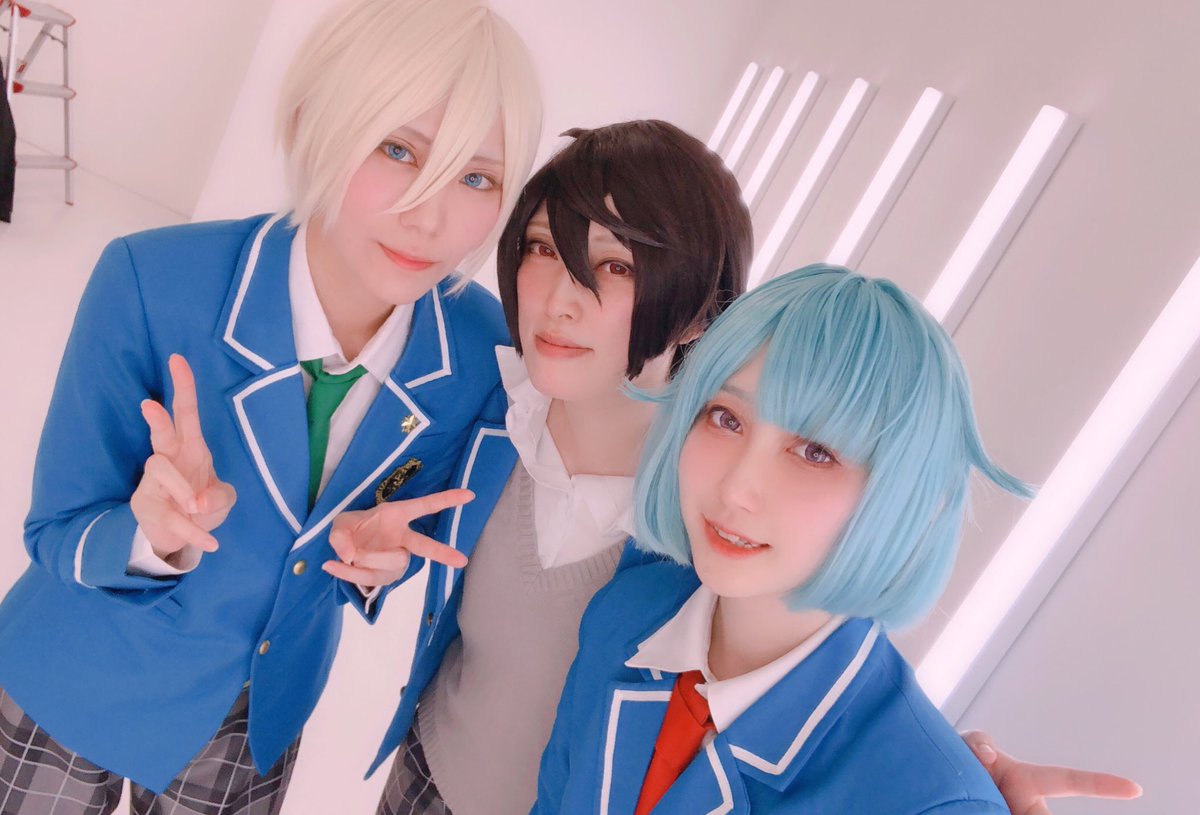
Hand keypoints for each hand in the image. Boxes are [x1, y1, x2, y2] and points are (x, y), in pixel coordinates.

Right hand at [130, 354, 236, 565]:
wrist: (178, 535)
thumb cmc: (202, 503)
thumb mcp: (223, 499)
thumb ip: (219, 496)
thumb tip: (199, 501)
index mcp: (190, 449)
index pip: (186, 413)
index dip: (183, 387)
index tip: (177, 359)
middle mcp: (169, 460)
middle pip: (161, 433)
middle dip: (157, 419)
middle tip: (149, 405)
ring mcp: (154, 483)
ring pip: (160, 470)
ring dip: (183, 490)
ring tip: (198, 508)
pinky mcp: (148, 507)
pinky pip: (173, 518)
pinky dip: (195, 533)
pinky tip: (212, 544)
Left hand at [322, 488, 473, 587]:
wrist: (341, 551)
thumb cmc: (349, 530)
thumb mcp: (338, 524)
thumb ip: (340, 536)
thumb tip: (349, 555)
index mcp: (396, 516)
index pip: (425, 506)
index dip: (447, 500)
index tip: (470, 494)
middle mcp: (401, 538)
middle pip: (425, 546)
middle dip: (443, 553)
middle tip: (462, 561)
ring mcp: (396, 559)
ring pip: (390, 562)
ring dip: (367, 559)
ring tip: (349, 554)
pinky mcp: (386, 577)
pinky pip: (370, 577)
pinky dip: (348, 572)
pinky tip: (331, 565)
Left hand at [962, 730, 1141, 814]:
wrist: (945, 785)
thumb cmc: (964, 763)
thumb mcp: (966, 745)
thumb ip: (977, 743)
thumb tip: (987, 755)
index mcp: (1029, 782)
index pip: (1071, 781)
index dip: (1101, 784)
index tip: (1134, 789)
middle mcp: (1028, 804)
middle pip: (1043, 814)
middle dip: (1036, 813)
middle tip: (1021, 807)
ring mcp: (1018, 814)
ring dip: (1001, 811)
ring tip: (990, 806)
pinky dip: (989, 814)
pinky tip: (986, 811)